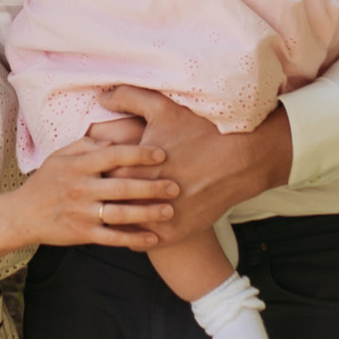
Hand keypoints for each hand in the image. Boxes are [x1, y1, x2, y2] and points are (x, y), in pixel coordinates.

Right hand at [24, 135, 178, 250]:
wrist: (22, 215)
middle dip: (151, 186)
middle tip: (176, 185)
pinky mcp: (82, 234)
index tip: (162, 153)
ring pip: (120, 213)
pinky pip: (112, 238)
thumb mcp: (60, 156)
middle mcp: (80, 188)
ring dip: (147, 213)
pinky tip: (153, 238)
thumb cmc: (46, 182)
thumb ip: (86, 144)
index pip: (113, 155)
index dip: (138, 154)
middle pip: (122, 186)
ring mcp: (81, 213)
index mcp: (77, 166)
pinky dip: (133, 239)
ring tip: (170, 210)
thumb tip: (113, 138)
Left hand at [95, 86, 291, 244]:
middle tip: (98, 189)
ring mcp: (159, 219)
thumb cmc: (202, 131)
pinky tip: (129, 224)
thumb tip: (102, 97)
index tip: (97, 166)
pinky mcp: (174, 234)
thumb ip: (130, 98)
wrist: (241, 162)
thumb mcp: (165, 108)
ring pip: (121, 225)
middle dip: (103, 194)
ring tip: (108, 208)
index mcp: (135, 168)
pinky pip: (141, 241)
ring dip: (114, 217)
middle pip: (107, 201)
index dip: (97, 170)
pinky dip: (133, 233)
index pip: (99, 175)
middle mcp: (145, 197)